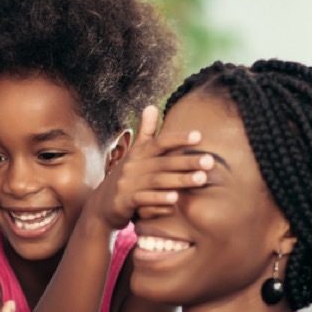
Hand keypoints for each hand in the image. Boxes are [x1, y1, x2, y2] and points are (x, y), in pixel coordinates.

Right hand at [90, 105, 213, 228]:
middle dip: (187, 161)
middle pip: (163, 162)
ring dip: (180, 180)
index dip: (178, 139)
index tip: (199, 136)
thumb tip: (152, 106)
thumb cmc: (127, 177)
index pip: (160, 143)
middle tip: (210, 161)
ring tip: (201, 179)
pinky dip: (159, 200)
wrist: (102, 205)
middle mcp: (132, 166)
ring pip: (156, 181)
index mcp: (138, 153)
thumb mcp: (135, 154)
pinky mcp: (123, 202)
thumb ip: (146, 132)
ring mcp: (127, 184)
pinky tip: (175, 200)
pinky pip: (143, 200)